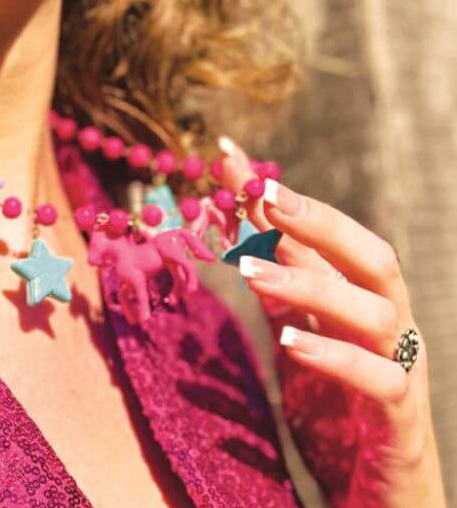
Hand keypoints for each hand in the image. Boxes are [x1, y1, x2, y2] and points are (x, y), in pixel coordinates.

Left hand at [218, 138, 446, 507]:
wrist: (376, 503)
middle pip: (372, 258)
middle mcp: (387, 329)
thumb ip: (277, 290)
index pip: (324, 237)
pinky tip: (294, 344)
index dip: (281, 197)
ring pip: (377, 313)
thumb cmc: (336, 417)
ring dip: (314, 285)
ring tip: (253, 269)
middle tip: (265, 193)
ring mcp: (400, 373)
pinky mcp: (402, 425)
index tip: (229, 158)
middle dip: (320, 221)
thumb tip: (242, 226)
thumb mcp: (297, 341)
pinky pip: (382, 383)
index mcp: (358, 305)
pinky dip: (338, 358)